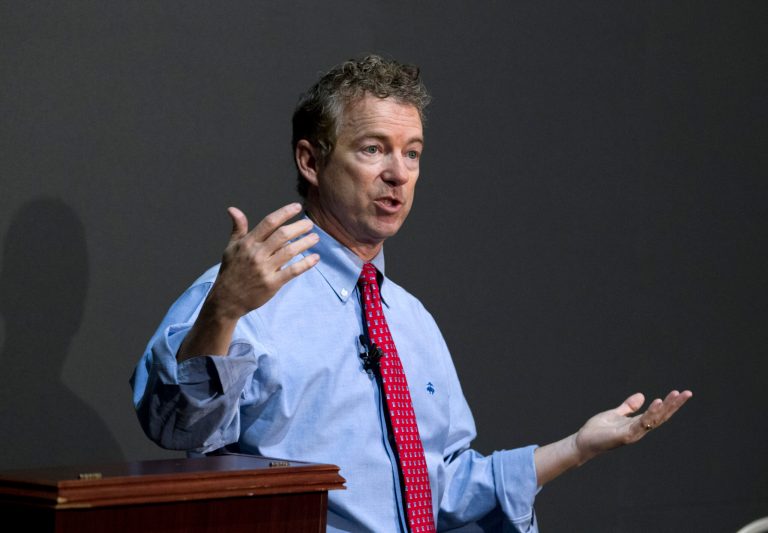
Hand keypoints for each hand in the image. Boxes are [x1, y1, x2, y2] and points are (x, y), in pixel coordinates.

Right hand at [208, 203, 319, 319]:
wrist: (227, 299)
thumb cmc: (231, 271)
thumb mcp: (231, 247)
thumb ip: (238, 228)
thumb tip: (233, 209)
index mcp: (248, 243)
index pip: (269, 222)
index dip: (284, 213)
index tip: (297, 207)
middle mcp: (256, 254)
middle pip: (282, 235)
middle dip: (299, 227)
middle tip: (310, 224)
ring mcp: (264, 269)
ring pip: (290, 251)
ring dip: (305, 243)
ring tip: (315, 238)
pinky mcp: (272, 284)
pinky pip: (292, 271)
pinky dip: (306, 264)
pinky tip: (315, 258)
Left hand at [574, 389, 692, 461]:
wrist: (583, 442)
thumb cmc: (599, 430)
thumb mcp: (616, 414)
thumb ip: (628, 406)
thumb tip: (642, 395)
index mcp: (638, 424)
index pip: (658, 413)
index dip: (670, 404)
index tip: (682, 393)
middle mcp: (639, 429)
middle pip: (661, 416)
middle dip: (674, 405)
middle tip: (687, 393)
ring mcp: (633, 434)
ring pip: (653, 420)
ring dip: (665, 408)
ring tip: (675, 395)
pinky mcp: (624, 436)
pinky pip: (640, 424)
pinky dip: (649, 414)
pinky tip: (656, 403)